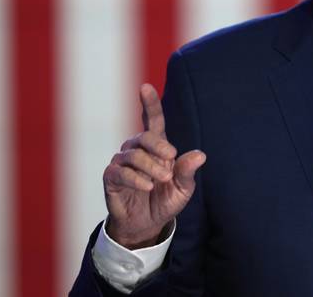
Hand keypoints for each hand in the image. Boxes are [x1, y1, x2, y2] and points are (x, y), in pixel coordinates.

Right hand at [103, 83, 205, 248]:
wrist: (147, 225)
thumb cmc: (165, 201)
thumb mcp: (182, 189)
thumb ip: (188, 171)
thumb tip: (201, 155)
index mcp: (156, 147)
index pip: (153, 121)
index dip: (149, 103)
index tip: (145, 86)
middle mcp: (137, 150)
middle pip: (144, 136)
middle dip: (159, 145)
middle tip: (171, 160)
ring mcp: (121, 162)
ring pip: (133, 154)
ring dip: (150, 166)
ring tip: (160, 181)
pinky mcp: (111, 177)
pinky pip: (120, 171)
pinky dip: (136, 178)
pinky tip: (147, 186)